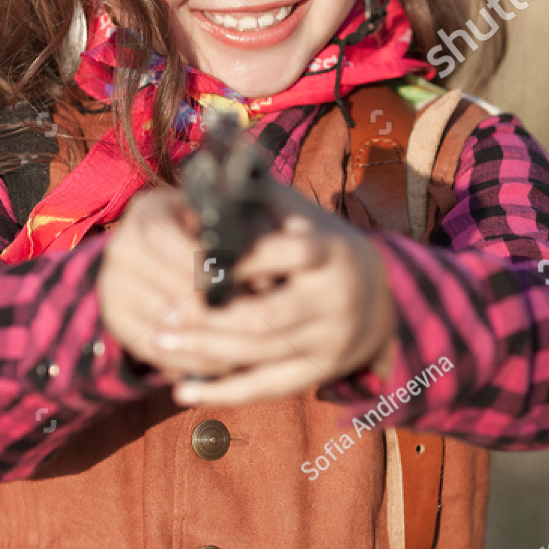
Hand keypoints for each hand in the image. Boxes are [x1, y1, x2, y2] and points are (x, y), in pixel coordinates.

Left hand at [97, 183, 395, 405]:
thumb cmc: (326, 249)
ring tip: (160, 340)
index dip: (241, 259)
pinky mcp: (318, 373)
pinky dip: (222, 392)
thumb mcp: (305, 217)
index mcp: (333, 254)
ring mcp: (329, 343)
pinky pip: (266, 389)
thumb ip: (263, 195)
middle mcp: (335, 302)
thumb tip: (216, 156)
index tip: (192, 257)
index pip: (289, 255)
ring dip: (205, 351)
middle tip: (161, 312)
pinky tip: (182, 390)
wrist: (387, 301)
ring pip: (260, 355)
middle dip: (209, 319)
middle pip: (267, 318)